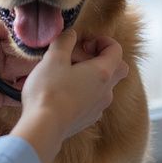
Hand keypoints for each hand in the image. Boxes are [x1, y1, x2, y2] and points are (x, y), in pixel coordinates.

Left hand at [0, 20, 34, 128]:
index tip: (33, 43)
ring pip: (29, 75)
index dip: (30, 42)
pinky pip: (22, 93)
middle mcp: (4, 60)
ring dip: (27, 74)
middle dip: (28, 59)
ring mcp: (5, 79)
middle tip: (15, 61)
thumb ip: (2, 28)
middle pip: (30, 58)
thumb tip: (26, 28)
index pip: (24, 41)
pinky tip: (17, 85)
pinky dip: (24, 90)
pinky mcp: (4, 96)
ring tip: (12, 75)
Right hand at [13, 29, 128, 162]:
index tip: (84, 43)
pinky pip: (93, 101)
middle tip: (82, 58)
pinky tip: (64, 94)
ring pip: (105, 86)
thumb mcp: (54, 58)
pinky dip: (84, 93)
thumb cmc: (50, 91)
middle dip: (103, 59)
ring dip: (92, 77)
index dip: (103, 41)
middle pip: (117, 69)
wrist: (44, 129)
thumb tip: (71, 34)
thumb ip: (65, 40)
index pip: (117, 49)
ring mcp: (99, 107)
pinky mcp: (88, 120)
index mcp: (103, 72)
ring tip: (68, 75)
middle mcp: (106, 91)